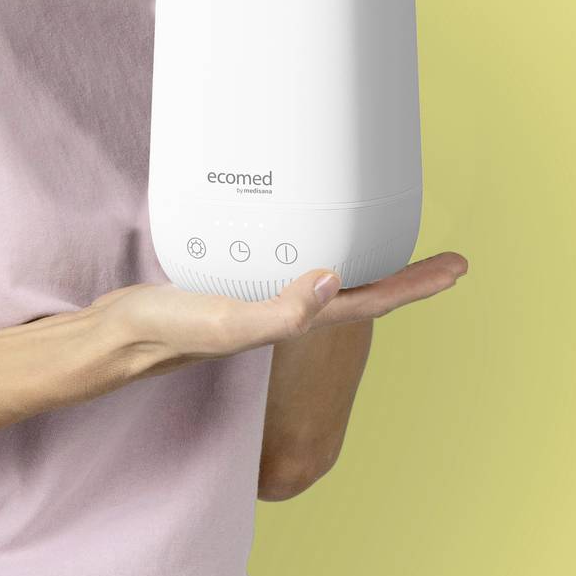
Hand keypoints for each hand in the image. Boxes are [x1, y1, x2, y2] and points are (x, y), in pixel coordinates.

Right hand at [86, 250, 469, 379]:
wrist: (118, 338)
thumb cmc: (168, 334)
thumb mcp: (227, 321)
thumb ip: (281, 311)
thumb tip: (335, 282)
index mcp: (296, 319)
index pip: (372, 300)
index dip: (416, 284)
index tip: (457, 268)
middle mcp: (289, 312)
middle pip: (363, 290)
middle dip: (404, 275)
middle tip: (443, 259)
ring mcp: (266, 301)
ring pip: (332, 280)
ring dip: (366, 263)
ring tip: (392, 243)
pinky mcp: (241, 286)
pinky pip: (293, 265)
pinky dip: (315, 250)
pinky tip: (310, 237)